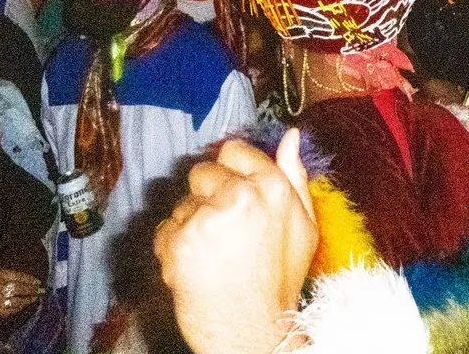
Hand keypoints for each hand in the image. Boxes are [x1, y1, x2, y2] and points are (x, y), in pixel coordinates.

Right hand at [0, 269, 41, 317]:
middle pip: (20, 288)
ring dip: (28, 300)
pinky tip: (24, 305)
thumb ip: (5, 274)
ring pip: (17, 301)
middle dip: (32, 290)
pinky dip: (19, 308)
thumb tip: (22, 277)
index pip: (17, 276)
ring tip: (35, 298)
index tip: (38, 281)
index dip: (29, 279)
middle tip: (41, 290)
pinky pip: (10, 310)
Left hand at [154, 129, 317, 353]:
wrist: (255, 334)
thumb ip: (294, 175)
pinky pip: (165, 231)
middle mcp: (240, 195)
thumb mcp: (303, 225)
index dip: (229, 173)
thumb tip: (291, 135)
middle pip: (202, 173)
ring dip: (190, 227)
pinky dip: (174, 250)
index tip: (231, 196)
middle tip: (225, 235)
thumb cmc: (280, 280)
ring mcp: (207, 218)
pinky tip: (196, 270)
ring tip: (213, 258)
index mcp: (272, 187)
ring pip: (182, 204)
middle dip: (207, 199)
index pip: (232, 150)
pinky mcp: (180, 242)